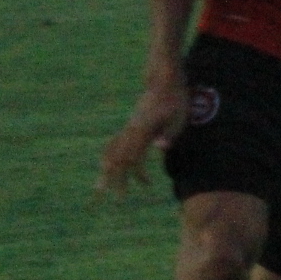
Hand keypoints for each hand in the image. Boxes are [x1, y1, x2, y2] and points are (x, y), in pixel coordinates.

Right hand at [102, 68, 188, 194]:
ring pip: (113, 152)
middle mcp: (131, 131)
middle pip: (117, 159)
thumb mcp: (179, 117)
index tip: (134, 190)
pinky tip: (107, 165)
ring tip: (101, 186)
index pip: (131, 159)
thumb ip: (169, 133)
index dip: (130, 177)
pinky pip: (116, 144)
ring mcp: (129, 127)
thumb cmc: (176, 98)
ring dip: (108, 170)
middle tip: (110, 200)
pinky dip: (110, 156)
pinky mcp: (132, 124)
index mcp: (142, 132)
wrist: (164, 79)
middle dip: (113, 180)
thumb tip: (159, 149)